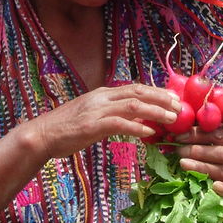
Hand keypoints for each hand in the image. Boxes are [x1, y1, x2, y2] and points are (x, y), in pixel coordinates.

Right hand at [25, 84, 180, 158]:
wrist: (42, 135)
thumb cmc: (67, 129)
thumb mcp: (93, 116)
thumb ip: (113, 115)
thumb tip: (136, 120)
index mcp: (103, 94)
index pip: (135, 88)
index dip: (157, 92)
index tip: (173, 98)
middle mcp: (102, 98)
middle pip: (138, 92)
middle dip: (161, 98)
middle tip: (179, 107)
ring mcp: (97, 110)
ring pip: (133, 105)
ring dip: (156, 111)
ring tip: (172, 119)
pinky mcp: (92, 126)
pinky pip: (119, 124)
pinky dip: (136, 127)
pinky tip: (149, 133)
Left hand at [173, 130, 222, 218]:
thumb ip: (221, 137)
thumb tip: (191, 128)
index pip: (219, 135)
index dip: (199, 134)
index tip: (180, 135)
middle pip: (221, 153)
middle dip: (198, 151)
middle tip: (178, 150)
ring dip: (203, 167)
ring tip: (183, 163)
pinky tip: (214, 187)